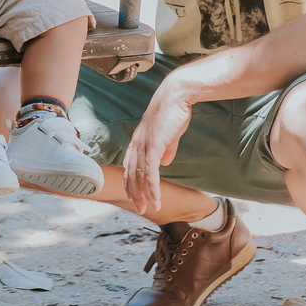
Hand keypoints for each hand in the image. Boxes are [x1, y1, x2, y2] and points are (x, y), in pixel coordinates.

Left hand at [122, 79, 192, 214]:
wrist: (176, 96)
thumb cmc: (174, 112)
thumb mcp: (169, 134)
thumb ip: (166, 149)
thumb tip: (165, 163)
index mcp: (138, 140)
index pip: (129, 165)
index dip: (129, 181)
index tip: (132, 196)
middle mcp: (136, 143)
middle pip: (131, 174)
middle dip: (135, 194)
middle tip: (139, 209)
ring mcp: (143, 145)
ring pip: (140, 176)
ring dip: (145, 195)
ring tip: (149, 208)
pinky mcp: (154, 146)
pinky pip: (151, 172)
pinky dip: (153, 187)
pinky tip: (156, 198)